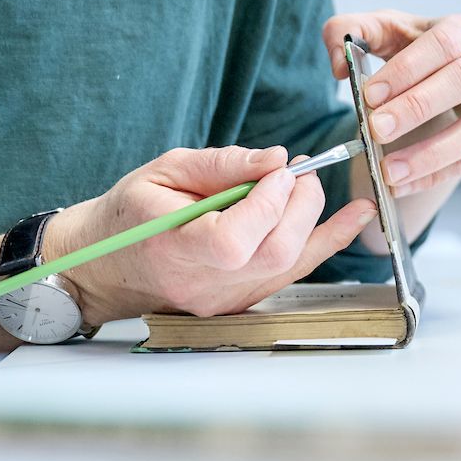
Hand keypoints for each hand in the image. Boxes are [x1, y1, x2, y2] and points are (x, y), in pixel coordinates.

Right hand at [48, 146, 376, 324]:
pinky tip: (354, 218)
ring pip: (289, 266)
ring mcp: (223, 299)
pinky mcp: (239, 301)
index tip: (275, 170)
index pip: (235, 239)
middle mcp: (201, 284)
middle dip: (299, 205)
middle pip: (273, 253)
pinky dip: (323, 243)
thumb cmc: (129, 212)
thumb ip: (221, 165)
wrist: (106, 264)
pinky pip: (290, 274)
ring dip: (312, 220)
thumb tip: (276, 158)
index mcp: (173, 248)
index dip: (267, 203)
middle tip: (298, 172)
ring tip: (307, 184)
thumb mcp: (164, 171)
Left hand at [325, 10, 460, 195]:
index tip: (369, 94)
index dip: (407, 68)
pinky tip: (404, 183)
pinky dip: (437, 175)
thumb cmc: (424, 56)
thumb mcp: (387, 34)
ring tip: (389, 170)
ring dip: (431, 153)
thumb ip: (349, 31)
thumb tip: (339, 65)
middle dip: (416, 108)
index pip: (443, 43)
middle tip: (376, 130)